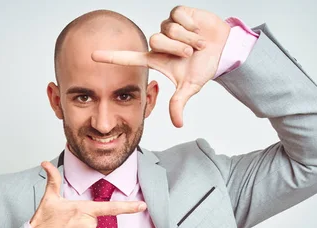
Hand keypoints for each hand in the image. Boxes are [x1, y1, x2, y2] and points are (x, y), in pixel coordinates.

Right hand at [30, 161, 146, 227]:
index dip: (128, 207)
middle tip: (66, 226)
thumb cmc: (42, 225)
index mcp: (82, 210)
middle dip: (83, 224)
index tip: (143, 206)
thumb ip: (53, 180)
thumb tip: (45, 163)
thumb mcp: (48, 200)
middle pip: (94, 223)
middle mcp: (88, 226)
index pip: (110, 207)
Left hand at [92, 6, 230, 127]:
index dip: (111, 57)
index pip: (129, 57)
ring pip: (169, 29)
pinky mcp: (179, 13)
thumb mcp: (191, 87)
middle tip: (190, 54)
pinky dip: (192, 25)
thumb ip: (179, 103)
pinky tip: (197, 29)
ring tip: (197, 43)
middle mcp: (159, 42)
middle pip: (156, 41)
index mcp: (156, 58)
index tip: (93, 56)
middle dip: (177, 48)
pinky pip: (179, 16)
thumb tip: (178, 124)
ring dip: (187, 38)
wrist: (223, 49)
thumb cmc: (203, 67)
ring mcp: (168, 27)